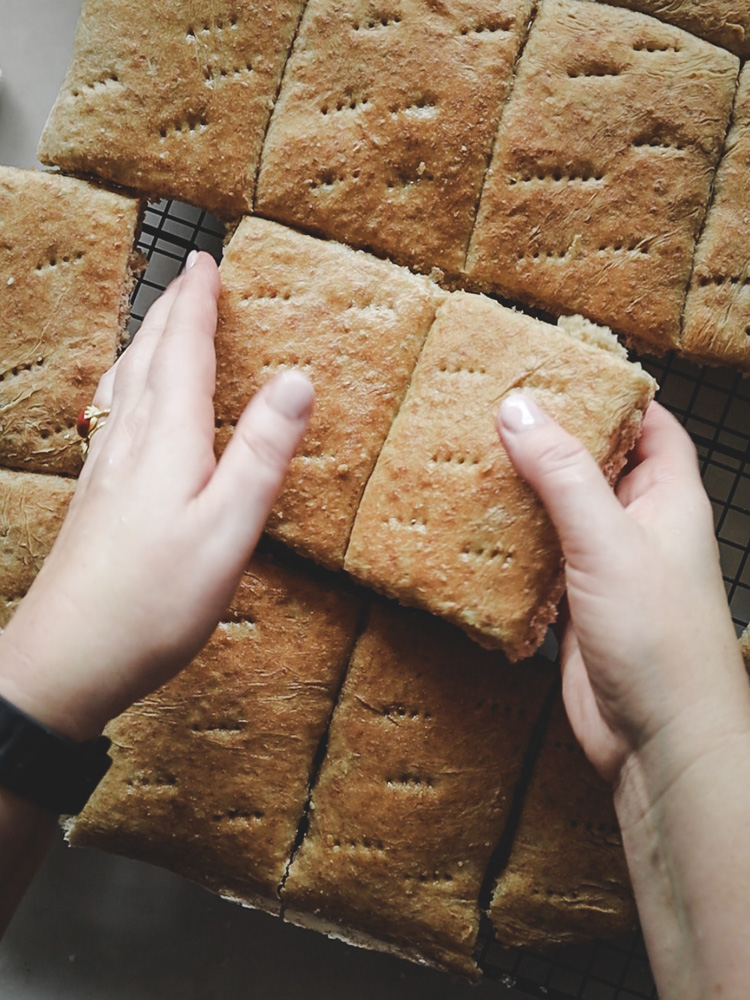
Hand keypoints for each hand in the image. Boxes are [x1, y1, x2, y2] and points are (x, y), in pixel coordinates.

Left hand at [0, 252, 312, 741]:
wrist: (70, 657)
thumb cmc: (155, 600)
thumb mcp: (229, 529)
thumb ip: (263, 453)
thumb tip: (297, 379)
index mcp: (167, 439)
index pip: (184, 351)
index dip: (196, 303)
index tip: (206, 260)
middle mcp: (129, 440)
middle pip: (149, 357)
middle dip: (171, 311)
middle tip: (188, 276)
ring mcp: (105, 466)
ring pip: (125, 382)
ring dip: (146, 341)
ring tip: (159, 323)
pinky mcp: (95, 494)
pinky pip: (113, 412)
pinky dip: (129, 382)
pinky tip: (126, 402)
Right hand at [497, 395, 748, 787]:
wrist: (658, 741)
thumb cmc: (658, 637)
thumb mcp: (609, 540)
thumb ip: (563, 474)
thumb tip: (518, 408)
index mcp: (667, 497)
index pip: (648, 425)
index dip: (610, 393)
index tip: (557, 367)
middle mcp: (638, 526)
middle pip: (594, 465)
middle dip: (550, 439)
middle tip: (493, 408)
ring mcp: (604, 567)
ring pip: (559, 513)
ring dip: (521, 492)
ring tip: (469, 457)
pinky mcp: (573, 605)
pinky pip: (537, 560)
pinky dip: (508, 543)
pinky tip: (469, 528)